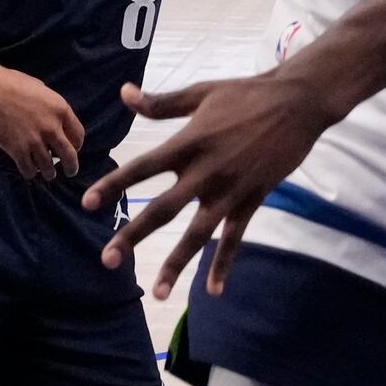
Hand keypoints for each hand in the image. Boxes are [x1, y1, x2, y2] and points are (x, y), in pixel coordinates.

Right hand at [0, 62, 84, 180]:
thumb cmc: (11, 83)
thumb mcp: (40, 89)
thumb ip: (51, 106)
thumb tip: (55, 119)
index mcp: (60, 109)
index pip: (78, 135)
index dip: (76, 145)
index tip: (72, 150)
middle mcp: (52, 127)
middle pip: (69, 155)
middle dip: (71, 167)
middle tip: (70, 172)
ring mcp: (34, 140)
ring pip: (48, 167)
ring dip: (49, 173)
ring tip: (48, 174)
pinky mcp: (16, 149)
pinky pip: (28, 170)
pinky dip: (30, 173)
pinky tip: (29, 172)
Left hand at [80, 70, 337, 299]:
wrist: (297, 102)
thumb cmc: (246, 93)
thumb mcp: (201, 92)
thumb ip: (161, 103)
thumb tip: (125, 93)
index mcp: (189, 141)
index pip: (143, 168)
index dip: (115, 185)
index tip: (88, 203)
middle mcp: (205, 170)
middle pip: (163, 209)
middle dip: (134, 236)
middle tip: (107, 260)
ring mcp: (230, 189)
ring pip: (197, 233)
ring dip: (176, 264)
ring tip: (156, 292)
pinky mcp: (252, 198)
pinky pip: (235, 237)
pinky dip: (224, 264)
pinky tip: (214, 290)